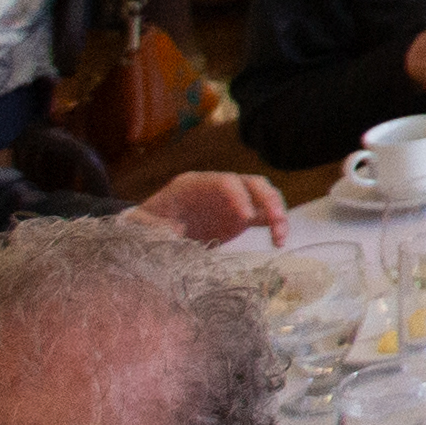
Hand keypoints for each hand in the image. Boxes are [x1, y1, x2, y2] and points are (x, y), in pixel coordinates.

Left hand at [136, 170, 290, 244]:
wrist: (152, 230)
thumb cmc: (147, 225)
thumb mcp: (145, 225)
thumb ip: (156, 227)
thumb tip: (173, 232)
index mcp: (194, 185)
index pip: (224, 181)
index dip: (238, 196)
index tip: (245, 217)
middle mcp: (219, 188)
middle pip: (251, 183)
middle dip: (267, 199)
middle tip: (274, 220)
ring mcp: (232, 201)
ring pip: (264, 196)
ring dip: (277, 213)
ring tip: (280, 237)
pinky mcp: (241, 217)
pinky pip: (264, 216)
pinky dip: (275, 226)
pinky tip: (278, 243)